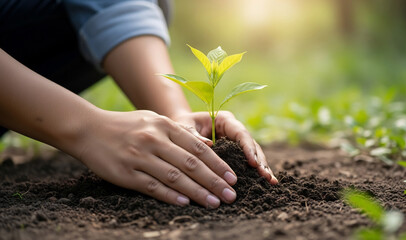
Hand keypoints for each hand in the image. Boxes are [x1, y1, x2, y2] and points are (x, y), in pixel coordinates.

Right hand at [74, 110, 237, 207]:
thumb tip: (208, 147)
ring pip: (174, 178)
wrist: (88, 128)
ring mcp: (139, 157)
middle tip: (231, 195)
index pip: (197, 147)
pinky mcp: (126, 174)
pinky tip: (186, 203)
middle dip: (214, 181)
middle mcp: (154, 140)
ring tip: (214, 203)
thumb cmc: (126, 126)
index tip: (232, 178)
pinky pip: (152, 186)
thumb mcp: (153, 120)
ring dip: (197, 192)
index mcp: (164, 125)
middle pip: (190, 164)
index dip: (217, 164)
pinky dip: (170, 196)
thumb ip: (179, 132)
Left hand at [171, 111, 277, 184]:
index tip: (252, 162)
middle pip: (251, 144)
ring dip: (261, 167)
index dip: (248, 147)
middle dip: (259, 160)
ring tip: (270, 181)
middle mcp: (234, 130)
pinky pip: (247, 162)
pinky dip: (255, 172)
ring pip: (253, 154)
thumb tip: (208, 145)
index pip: (240, 132)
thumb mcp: (184, 128)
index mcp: (224, 120)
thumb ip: (194, 135)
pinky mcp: (235, 153)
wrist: (179, 130)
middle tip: (266, 175)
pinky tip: (265, 182)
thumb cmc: (182, 125)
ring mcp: (236, 142)